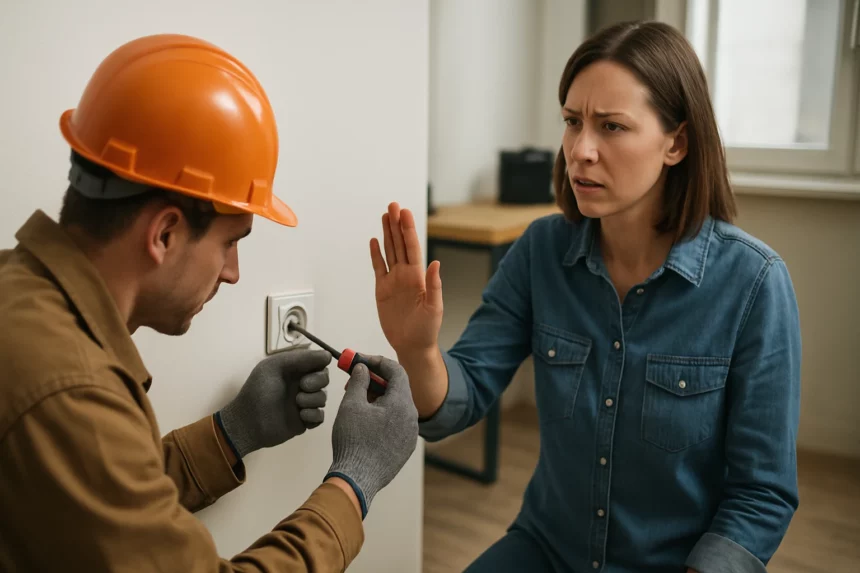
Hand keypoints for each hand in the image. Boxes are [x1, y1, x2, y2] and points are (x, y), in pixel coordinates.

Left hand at [217, 349, 331, 457]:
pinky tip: (301, 416)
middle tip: (302, 387)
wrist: (248, 422)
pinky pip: (320, 416)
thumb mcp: (275, 366)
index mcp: (294, 369)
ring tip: (296, 403)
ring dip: (312, 400)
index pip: (318, 362)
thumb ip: (301, 358)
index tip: (313, 369)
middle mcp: (301, 384)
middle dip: (318, 382)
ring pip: (323, 397)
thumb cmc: (258, 390)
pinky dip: (314, 415)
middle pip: (325, 378)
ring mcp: (304, 403)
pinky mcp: (305, 420)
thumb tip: (329, 355)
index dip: (320, 365)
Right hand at [325, 356, 418, 517]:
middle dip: (377, 380)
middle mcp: (412, 417)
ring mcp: (411, 434)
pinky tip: (366, 420)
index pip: (396, 371)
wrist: (357, 479)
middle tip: (357, 379)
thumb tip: (363, 368)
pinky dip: (384, 415)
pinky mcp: (406, 447)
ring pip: (398, 406)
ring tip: (358, 400)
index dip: (378, 362)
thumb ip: (359, 381)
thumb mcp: (351, 404)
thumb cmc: (353, 440)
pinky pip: (398, 423)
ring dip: (380, 398)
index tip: (361, 361)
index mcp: (402, 403)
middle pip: (398, 388)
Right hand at [370, 202, 442, 356]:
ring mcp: (394, 280)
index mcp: (418, 277)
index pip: (412, 247)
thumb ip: (434, 285)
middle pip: (399, 244)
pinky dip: (376, 254)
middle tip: (393, 206)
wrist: (412, 345)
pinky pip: (378, 267)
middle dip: (396, 224)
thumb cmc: (427, 329)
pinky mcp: (382, 289)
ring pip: (389, 251)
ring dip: (387, 234)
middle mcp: (406, 275)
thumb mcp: (434, 308)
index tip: (404, 213)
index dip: (407, 229)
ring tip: (385, 216)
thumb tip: (435, 263)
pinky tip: (375, 241)